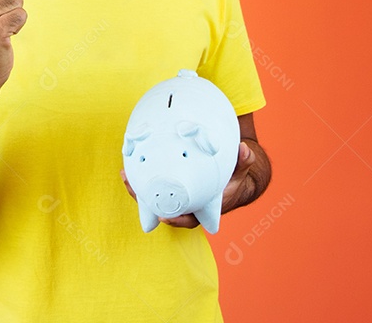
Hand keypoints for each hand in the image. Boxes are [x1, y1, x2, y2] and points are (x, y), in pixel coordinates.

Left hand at [118, 141, 255, 229]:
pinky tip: (129, 166)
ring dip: (139, 190)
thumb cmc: (232, 178)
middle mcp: (187, 205)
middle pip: (165, 210)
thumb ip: (243, 162)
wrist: (226, 178)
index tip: (165, 218)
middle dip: (148, 204)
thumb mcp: (239, 171)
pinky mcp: (167, 187)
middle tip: (136, 191)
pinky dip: (141, 180)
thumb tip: (244, 150)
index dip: (177, 220)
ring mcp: (175, 197)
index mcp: (203, 207)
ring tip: (127, 175)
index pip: (189, 219)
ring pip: (154, 199)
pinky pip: (152, 187)